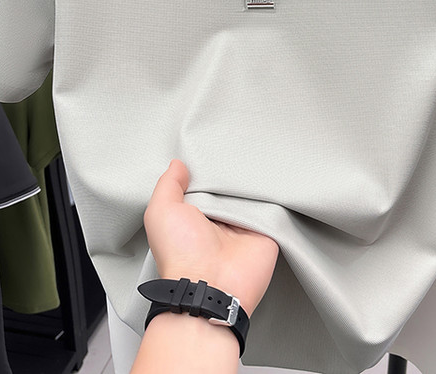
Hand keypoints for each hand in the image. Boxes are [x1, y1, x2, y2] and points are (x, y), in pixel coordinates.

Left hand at [143, 159, 278, 315]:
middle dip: (231, 170)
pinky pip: (274, 205)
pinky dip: (274, 193)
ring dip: (253, 179)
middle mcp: (220, 221)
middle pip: (229, 186)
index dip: (205, 168)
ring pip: (252, 192)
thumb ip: (168, 185)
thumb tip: (179, 165)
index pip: (204, 184)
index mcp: (195, 216)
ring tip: (256, 156)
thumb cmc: (181, 254)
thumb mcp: (162, 212)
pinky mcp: (266, 230)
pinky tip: (273, 176)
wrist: (211, 286)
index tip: (210, 148)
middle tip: (235, 148)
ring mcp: (244, 225)